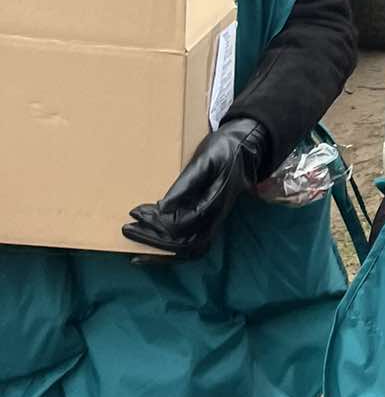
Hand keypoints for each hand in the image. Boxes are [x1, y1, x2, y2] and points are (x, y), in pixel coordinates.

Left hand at [123, 118, 268, 260]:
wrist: (246, 147)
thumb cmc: (225, 149)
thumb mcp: (206, 160)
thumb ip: (187, 184)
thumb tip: (163, 207)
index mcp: (215, 202)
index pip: (182, 223)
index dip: (156, 222)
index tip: (135, 213)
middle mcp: (215, 218)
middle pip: (183, 243)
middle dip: (153, 240)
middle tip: (127, 229)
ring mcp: (213, 222)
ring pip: (187, 248)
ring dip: (159, 248)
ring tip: (136, 238)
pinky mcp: (209, 221)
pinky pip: (190, 244)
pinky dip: (170, 249)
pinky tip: (152, 243)